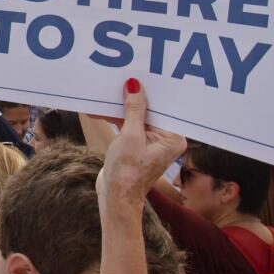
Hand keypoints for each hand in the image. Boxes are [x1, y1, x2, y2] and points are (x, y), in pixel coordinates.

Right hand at [97, 78, 185, 207]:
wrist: (115, 197)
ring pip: (136, 116)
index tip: (137, 75)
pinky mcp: (137, 143)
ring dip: (119, 108)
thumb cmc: (127, 172)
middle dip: (132, 97)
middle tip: (119, 80)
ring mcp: (151, 141)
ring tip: (104, 94)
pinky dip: (115, 118)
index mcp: (173, 137)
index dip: (149, 91)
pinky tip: (100, 110)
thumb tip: (135, 85)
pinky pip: (128, 124)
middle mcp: (165, 138)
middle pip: (148, 109)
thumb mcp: (130, 136)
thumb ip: (134, 109)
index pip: (162, 106)